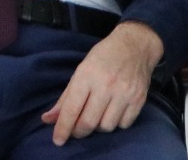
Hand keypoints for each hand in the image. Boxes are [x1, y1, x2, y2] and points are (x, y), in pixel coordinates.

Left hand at [42, 21, 162, 143]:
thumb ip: (65, 98)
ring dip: (97, 127)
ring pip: (106, 127)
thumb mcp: (80, 71)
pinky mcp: (139, 100)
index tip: (57, 140)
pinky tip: (111, 114)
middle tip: (75, 130)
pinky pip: (124, 125)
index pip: (71, 108)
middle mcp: (106, 85)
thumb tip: (48, 119)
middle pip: (89, 122)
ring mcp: (124, 94)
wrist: (135, 46)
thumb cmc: (102, 57)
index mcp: (86, 76)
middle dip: (78, 131)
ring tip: (95, 117)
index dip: (63, 128)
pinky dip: (115, 125)